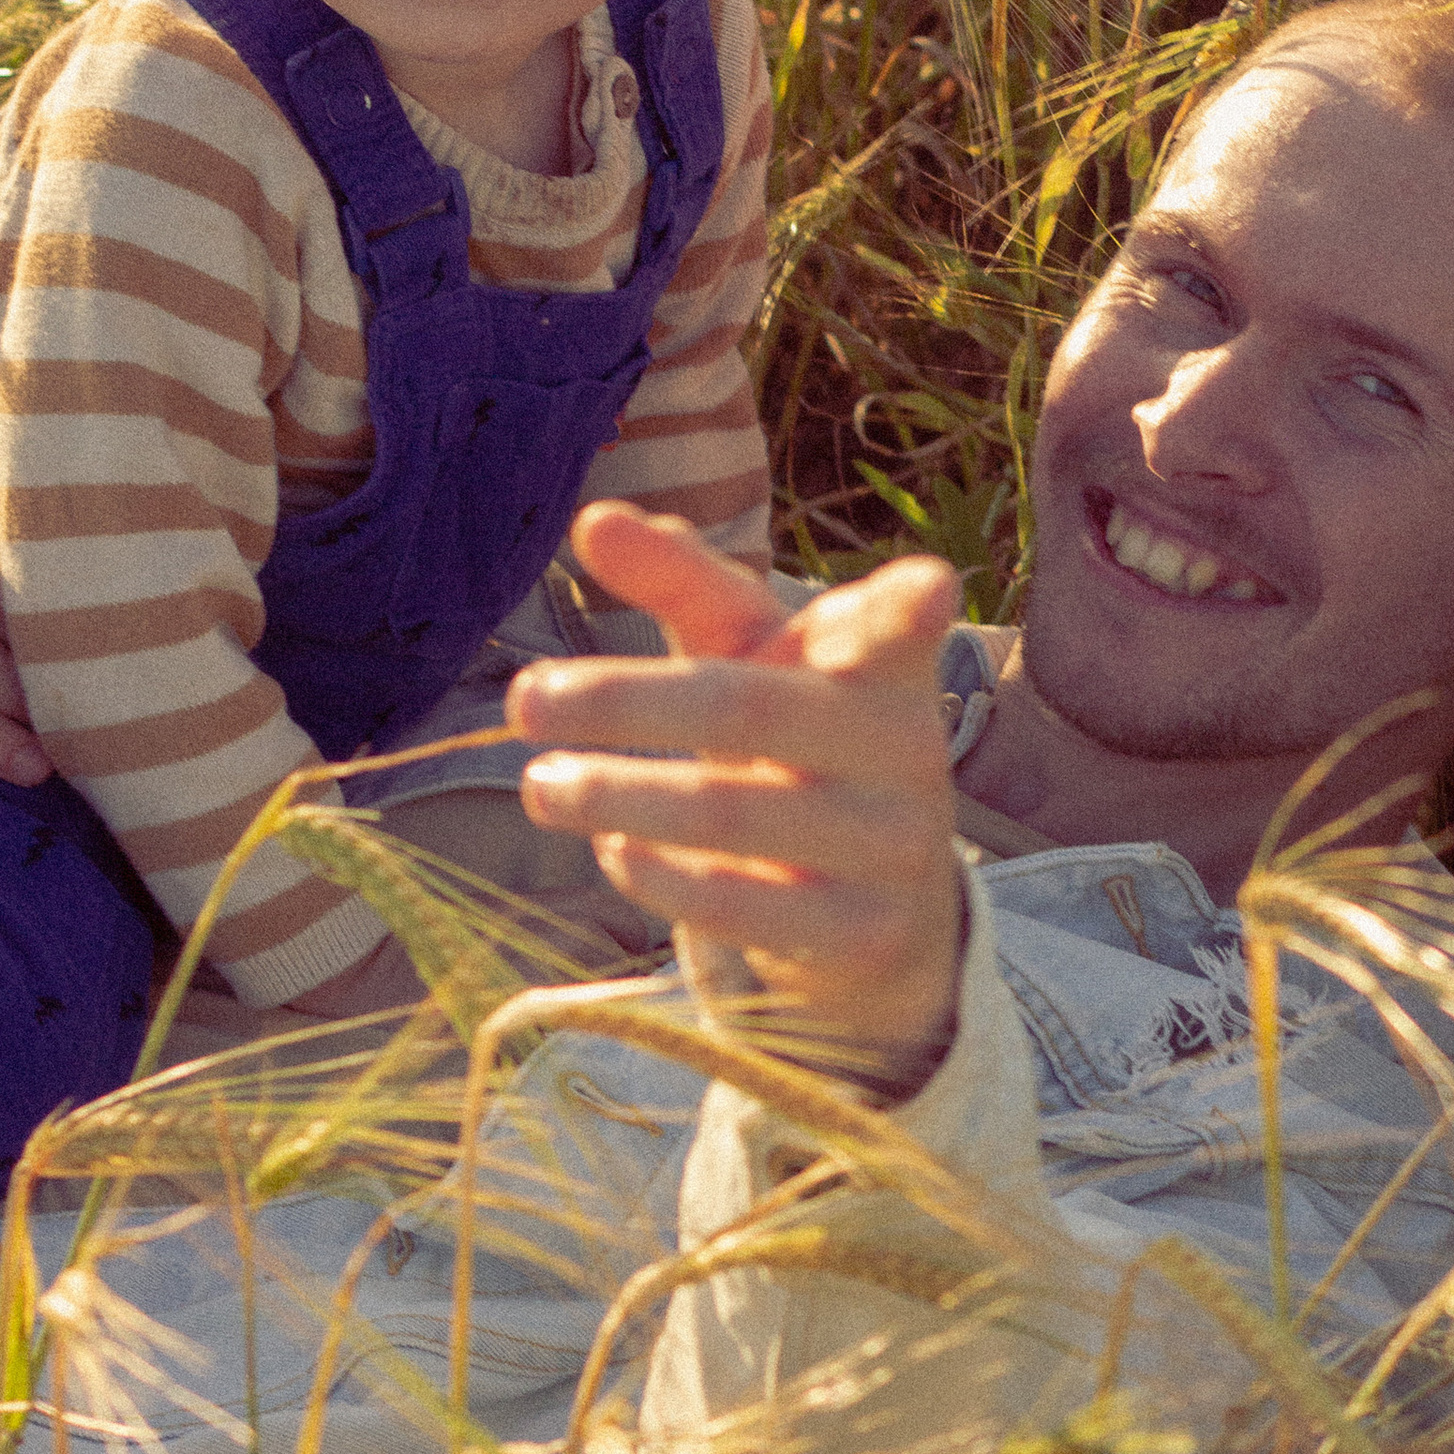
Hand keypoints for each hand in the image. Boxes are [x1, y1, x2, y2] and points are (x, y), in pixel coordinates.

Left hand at [511, 503, 964, 1088]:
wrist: (882, 911)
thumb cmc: (798, 749)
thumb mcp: (753, 660)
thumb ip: (684, 584)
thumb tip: (596, 519)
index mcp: (883, 666)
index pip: (896, 629)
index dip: (910, 609)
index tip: (930, 589)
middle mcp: (904, 749)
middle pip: (748, 709)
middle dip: (625, 701)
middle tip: (523, 698)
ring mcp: (893, 847)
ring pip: (731, 815)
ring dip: (618, 796)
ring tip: (538, 786)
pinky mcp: (864, 934)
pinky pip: (745, 906)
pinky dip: (664, 876)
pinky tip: (613, 851)